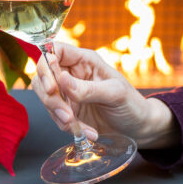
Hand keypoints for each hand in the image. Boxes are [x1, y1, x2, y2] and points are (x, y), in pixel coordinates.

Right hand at [31, 42, 178, 148]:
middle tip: (66, 114)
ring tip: (77, 126)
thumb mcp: (115, 94)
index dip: (46, 64)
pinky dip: (68, 127)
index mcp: (83, 61)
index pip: (54, 51)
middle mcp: (72, 74)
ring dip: (58, 115)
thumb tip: (61, 80)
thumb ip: (88, 88)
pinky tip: (87, 132)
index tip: (52, 85)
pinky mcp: (68, 111)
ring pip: (46, 99)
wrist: (138, 129)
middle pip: (43, 77)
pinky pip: (56, 117)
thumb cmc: (132, 104)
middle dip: (50, 98)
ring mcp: (68, 93)